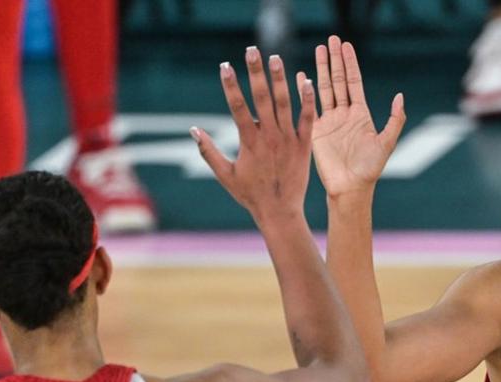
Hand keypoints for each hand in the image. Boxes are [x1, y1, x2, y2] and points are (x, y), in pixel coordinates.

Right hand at [192, 47, 314, 222]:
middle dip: (255, 72)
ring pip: (284, 103)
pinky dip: (307, 100)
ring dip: (280, 79)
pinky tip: (306, 81)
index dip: (230, 85)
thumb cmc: (250, 195)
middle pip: (261, 98)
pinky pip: (307, 119)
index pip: (238, 107)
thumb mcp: (225, 175)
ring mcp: (288, 140)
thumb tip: (193, 130)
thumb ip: (208, 152)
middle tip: (252, 50)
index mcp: (249, 142)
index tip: (225, 65)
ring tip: (276, 58)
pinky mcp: (304, 145)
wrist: (280, 212)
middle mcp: (269, 137)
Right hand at [299, 36, 404, 197]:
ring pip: (324, 89)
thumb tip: (400, 96)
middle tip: (330, 39)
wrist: (350, 187)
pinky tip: (300, 75)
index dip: (350, 63)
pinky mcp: (315, 130)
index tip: (345, 45)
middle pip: (338, 80)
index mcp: (361, 114)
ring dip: (321, 69)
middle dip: (334, 59)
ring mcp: (329, 121)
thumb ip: (394, 120)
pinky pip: (309, 106)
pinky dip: (304, 90)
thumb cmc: (370, 169)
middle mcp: (344, 114)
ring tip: (317, 49)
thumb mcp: (386, 143)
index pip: (354, 82)